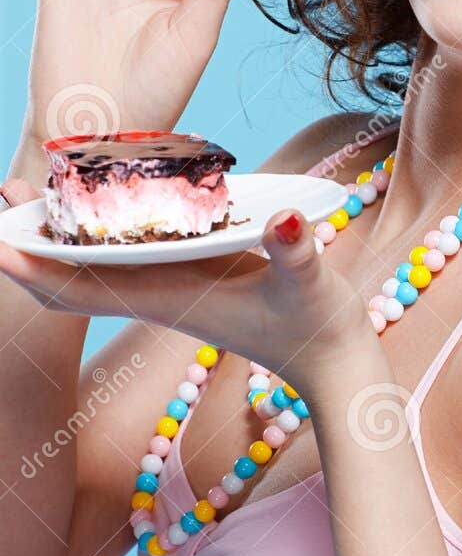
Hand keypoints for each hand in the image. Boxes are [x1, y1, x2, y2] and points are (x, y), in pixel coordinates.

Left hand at [0, 200, 378, 397]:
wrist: (335, 365)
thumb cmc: (320, 328)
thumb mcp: (312, 285)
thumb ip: (297, 253)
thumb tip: (286, 221)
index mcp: (172, 299)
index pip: (83, 288)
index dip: (37, 267)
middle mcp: (162, 295)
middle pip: (74, 278)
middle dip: (33, 244)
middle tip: (5, 190)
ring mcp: (174, 289)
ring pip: (95, 268)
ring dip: (60, 235)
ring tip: (33, 190)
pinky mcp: (192, 280)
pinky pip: (126, 259)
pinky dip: (100, 233)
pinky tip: (102, 199)